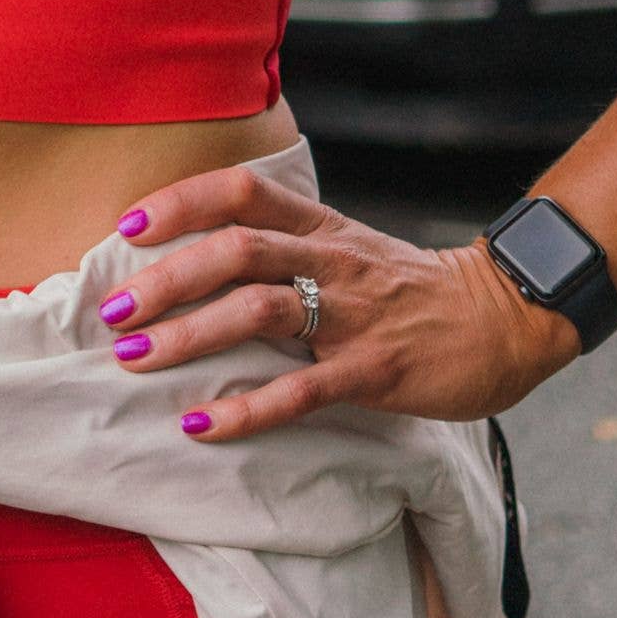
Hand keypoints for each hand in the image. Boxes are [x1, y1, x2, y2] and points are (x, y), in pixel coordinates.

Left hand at [99, 160, 578, 438]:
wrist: (504, 319)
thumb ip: (287, 249)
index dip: (182, 202)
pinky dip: (248, 409)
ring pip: (261, 311)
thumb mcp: (349, 250)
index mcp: (323, 228)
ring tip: (138, 360)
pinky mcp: (377, 371)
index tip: (127, 227)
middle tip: (112, 312)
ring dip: (191, 334)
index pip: (245, 192)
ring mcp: (356, 316)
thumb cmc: (411, 291)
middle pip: (237, 250)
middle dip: (166, 279)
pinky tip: (202, 425)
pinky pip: (303, 390)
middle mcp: (333, 262)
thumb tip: (200, 262)